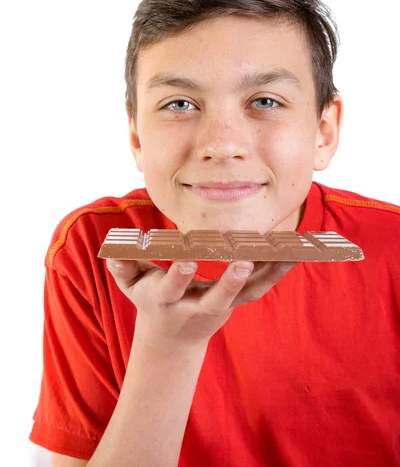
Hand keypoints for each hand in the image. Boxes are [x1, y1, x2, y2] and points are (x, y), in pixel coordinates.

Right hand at [106, 258, 296, 347]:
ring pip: (246, 295)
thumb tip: (113, 254)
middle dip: (228, 283)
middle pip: (216, 299)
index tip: (187, 259)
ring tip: (288, 254)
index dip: (179, 275)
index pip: (172, 288)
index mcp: (167, 299)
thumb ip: (123, 269)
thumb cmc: (150, 301)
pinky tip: (292, 255)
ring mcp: (219, 308)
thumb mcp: (132, 287)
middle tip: (244, 264)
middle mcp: (195, 307)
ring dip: (266, 276)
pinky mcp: (235, 305)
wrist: (171, 338)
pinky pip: (258, 290)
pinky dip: (275, 273)